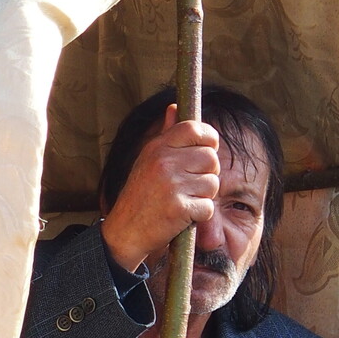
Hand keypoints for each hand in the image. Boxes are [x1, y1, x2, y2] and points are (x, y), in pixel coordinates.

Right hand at [100, 104, 219, 271]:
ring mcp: (172, 186)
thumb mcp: (148, 159)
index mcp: (158, 148)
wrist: (125, 231)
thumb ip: (166, 134)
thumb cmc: (140, 194)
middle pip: (211, 158)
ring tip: (185, 200)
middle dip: (207, 173)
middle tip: (191, 184)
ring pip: (213, 183)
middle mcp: (165, 163)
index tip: (208, 149)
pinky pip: (208, 207)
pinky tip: (184, 215)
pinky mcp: (180, 208)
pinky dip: (200, 214)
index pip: (195, 129)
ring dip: (204, 195)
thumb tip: (174, 107)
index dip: (209, 139)